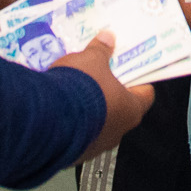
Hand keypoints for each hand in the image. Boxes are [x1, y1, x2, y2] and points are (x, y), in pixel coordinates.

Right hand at [50, 32, 156, 161]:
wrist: (45, 119)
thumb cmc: (80, 88)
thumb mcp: (91, 60)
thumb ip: (101, 50)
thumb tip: (107, 37)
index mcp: (131, 110)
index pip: (146, 95)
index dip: (138, 81)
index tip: (128, 71)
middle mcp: (118, 132)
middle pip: (121, 110)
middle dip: (110, 94)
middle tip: (98, 78)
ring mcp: (96, 145)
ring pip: (98, 124)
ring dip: (90, 111)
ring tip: (75, 93)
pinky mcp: (74, 153)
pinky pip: (77, 135)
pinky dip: (72, 123)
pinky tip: (60, 109)